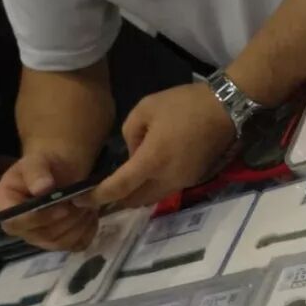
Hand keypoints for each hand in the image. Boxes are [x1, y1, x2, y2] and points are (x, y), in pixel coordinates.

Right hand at [0, 143, 100, 251]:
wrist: (60, 172)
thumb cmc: (43, 165)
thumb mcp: (36, 161)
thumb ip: (36, 173)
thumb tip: (42, 188)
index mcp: (2, 206)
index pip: (15, 222)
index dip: (40, 218)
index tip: (63, 207)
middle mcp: (17, 227)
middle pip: (41, 235)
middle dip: (66, 220)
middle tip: (82, 203)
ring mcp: (37, 237)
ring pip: (60, 243)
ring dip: (79, 225)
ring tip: (88, 206)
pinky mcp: (58, 242)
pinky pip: (75, 245)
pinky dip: (87, 231)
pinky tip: (91, 216)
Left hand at [82, 83, 234, 208]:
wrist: (225, 110)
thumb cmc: (184, 105)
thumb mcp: (145, 108)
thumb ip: (129, 134)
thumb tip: (132, 154)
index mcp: (152, 160)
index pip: (119, 188)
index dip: (98, 197)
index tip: (81, 200)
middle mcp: (167, 178)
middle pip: (135, 201)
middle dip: (116, 200)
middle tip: (99, 194)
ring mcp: (182, 181)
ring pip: (151, 198)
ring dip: (135, 195)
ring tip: (121, 187)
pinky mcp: (192, 179)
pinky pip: (165, 190)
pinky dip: (151, 188)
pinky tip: (147, 175)